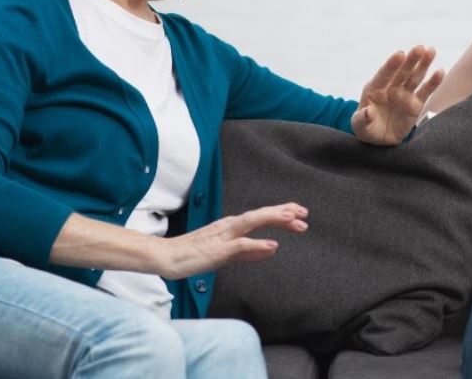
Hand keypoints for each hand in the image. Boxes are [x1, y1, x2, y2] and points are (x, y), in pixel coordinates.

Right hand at [160, 203, 308, 278]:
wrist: (167, 258)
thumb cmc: (194, 255)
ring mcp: (222, 236)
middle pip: (260, 215)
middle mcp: (229, 226)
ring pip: (251, 222)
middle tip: (305, 214)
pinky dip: (256, 244)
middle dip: (283, 213)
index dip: (281, 213)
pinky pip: (239, 245)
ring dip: (272, 219)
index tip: (300, 213)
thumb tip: (273, 248)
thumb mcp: (227, 254)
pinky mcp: (216, 250)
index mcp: (232, 226)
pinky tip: (272, 245)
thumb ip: (250, 251)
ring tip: (292, 219)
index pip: (261, 216)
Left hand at [352, 45, 443, 144]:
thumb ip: (362, 119)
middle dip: (411, 60)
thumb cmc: (366, 129)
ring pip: (415, 77)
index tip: (400, 54)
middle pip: (402, 71)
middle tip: (420, 48)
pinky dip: (433, 82)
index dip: (392, 64)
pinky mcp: (415, 103)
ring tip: (431, 51)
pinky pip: (425, 92)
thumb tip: (368, 112)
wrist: (379, 140)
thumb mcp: (360, 126)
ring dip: (423, 64)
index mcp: (374, 89)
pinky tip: (440, 72)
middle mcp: (390, 88)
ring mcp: (404, 94)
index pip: (383, 74)